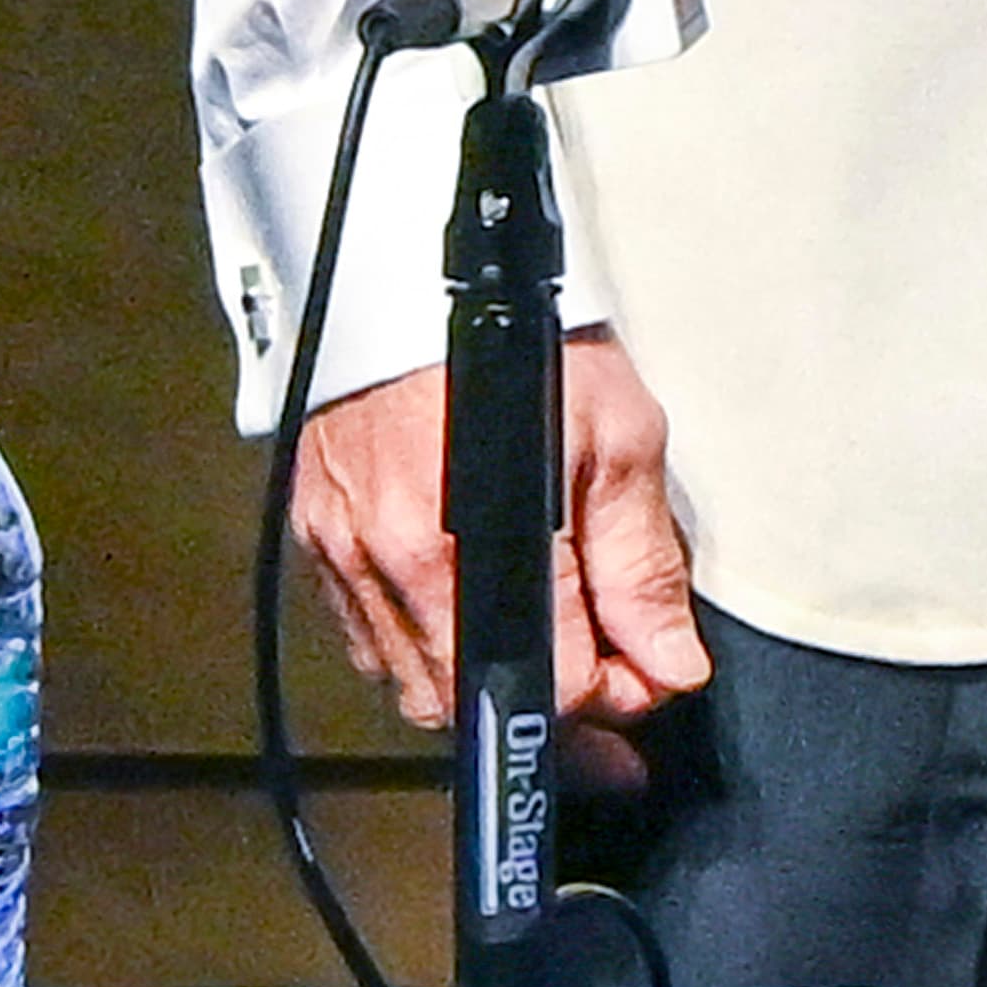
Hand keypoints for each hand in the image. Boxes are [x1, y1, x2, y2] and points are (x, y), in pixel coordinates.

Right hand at [287, 337, 704, 726]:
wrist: (412, 280)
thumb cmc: (523, 344)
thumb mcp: (616, 434)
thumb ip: (639, 563)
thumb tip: (668, 664)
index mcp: (467, 550)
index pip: (548, 689)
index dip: (614, 694)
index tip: (649, 669)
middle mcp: (390, 572)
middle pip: (472, 706)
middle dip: (553, 704)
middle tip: (610, 670)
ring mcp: (342, 564)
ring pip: (415, 688)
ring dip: (488, 684)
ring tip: (553, 640)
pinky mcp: (318, 548)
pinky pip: (372, 643)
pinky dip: (430, 648)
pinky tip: (476, 611)